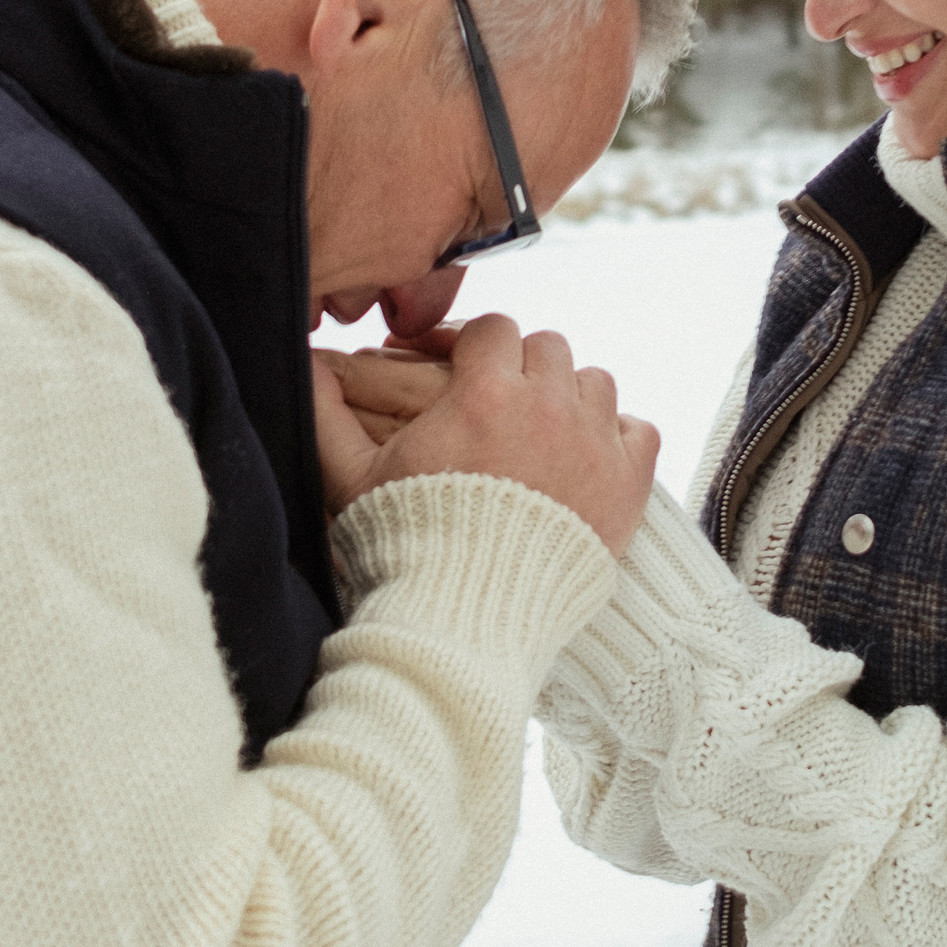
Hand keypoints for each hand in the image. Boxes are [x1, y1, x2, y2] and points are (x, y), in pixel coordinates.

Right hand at [311, 315, 659, 554]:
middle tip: (502, 404)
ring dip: (571, 398)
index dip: (476, 347)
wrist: (468, 618)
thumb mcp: (354, 478)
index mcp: (484, 392)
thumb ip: (328, 416)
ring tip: (544, 433)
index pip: (494, 328)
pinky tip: (590, 457)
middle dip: (523, 368)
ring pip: (595, 382)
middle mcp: (546, 406)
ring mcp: (592, 443)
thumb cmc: (408, 547)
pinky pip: (640, 429)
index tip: (464, 370)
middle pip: (548, 348)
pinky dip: (619, 437)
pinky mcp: (627, 485)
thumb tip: (305, 367)